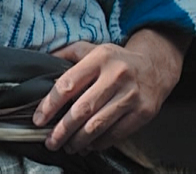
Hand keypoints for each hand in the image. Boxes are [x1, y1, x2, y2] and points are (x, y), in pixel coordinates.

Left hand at [30, 28, 187, 153]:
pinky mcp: (143, 112)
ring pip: (98, 125)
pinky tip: (88, 145)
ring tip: (67, 146)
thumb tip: (40, 64)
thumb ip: (65, 55)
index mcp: (99, 58)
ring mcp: (131, 95)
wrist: (155, 67)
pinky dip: (99, 143)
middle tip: (51, 141)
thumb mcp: (91, 49)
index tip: (39, 119)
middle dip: (62, 130)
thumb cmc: (115, 61)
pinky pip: (116, 133)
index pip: (68, 84)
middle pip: (82, 109)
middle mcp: (116, 76)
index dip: (50, 104)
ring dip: (79, 140)